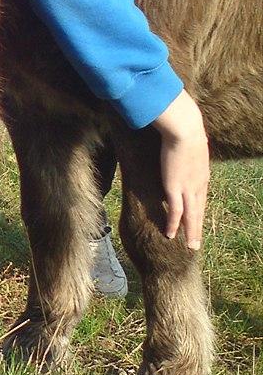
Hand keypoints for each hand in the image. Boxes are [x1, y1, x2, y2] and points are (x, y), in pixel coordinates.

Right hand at [152, 90, 208, 249]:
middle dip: (198, 227)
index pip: (201, 197)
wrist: (185, 129)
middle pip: (200, 211)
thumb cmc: (185, 129)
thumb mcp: (190, 143)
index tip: (197, 220)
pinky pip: (176, 212)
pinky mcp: (175, 188)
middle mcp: (198, 184)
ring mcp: (188, 188)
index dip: (199, 210)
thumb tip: (180, 148)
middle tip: (196, 243)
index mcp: (202, 174)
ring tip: (191, 246)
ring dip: (191, 232)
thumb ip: (186, 150)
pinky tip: (171, 235)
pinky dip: (174, 225)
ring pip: (192, 216)